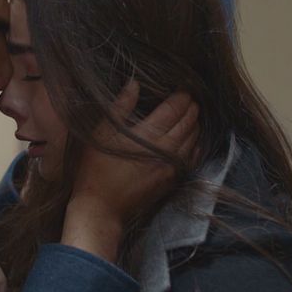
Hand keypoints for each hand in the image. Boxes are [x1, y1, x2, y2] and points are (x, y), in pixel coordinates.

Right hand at [62, 81, 198, 260]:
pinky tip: (193, 140)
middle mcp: (166, 149)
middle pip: (188, 122)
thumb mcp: (101, 133)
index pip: (174, 109)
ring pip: (194, 139)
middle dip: (191, 107)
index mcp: (148, 134)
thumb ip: (120, 107)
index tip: (183, 88)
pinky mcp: (172, 180)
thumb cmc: (95, 169)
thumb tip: (134, 84)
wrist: (101, 208)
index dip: (182, 96)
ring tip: (192, 114)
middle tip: (190, 98)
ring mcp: (172, 166)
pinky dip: (196, 145)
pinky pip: (192, 158)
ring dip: (195, 124)